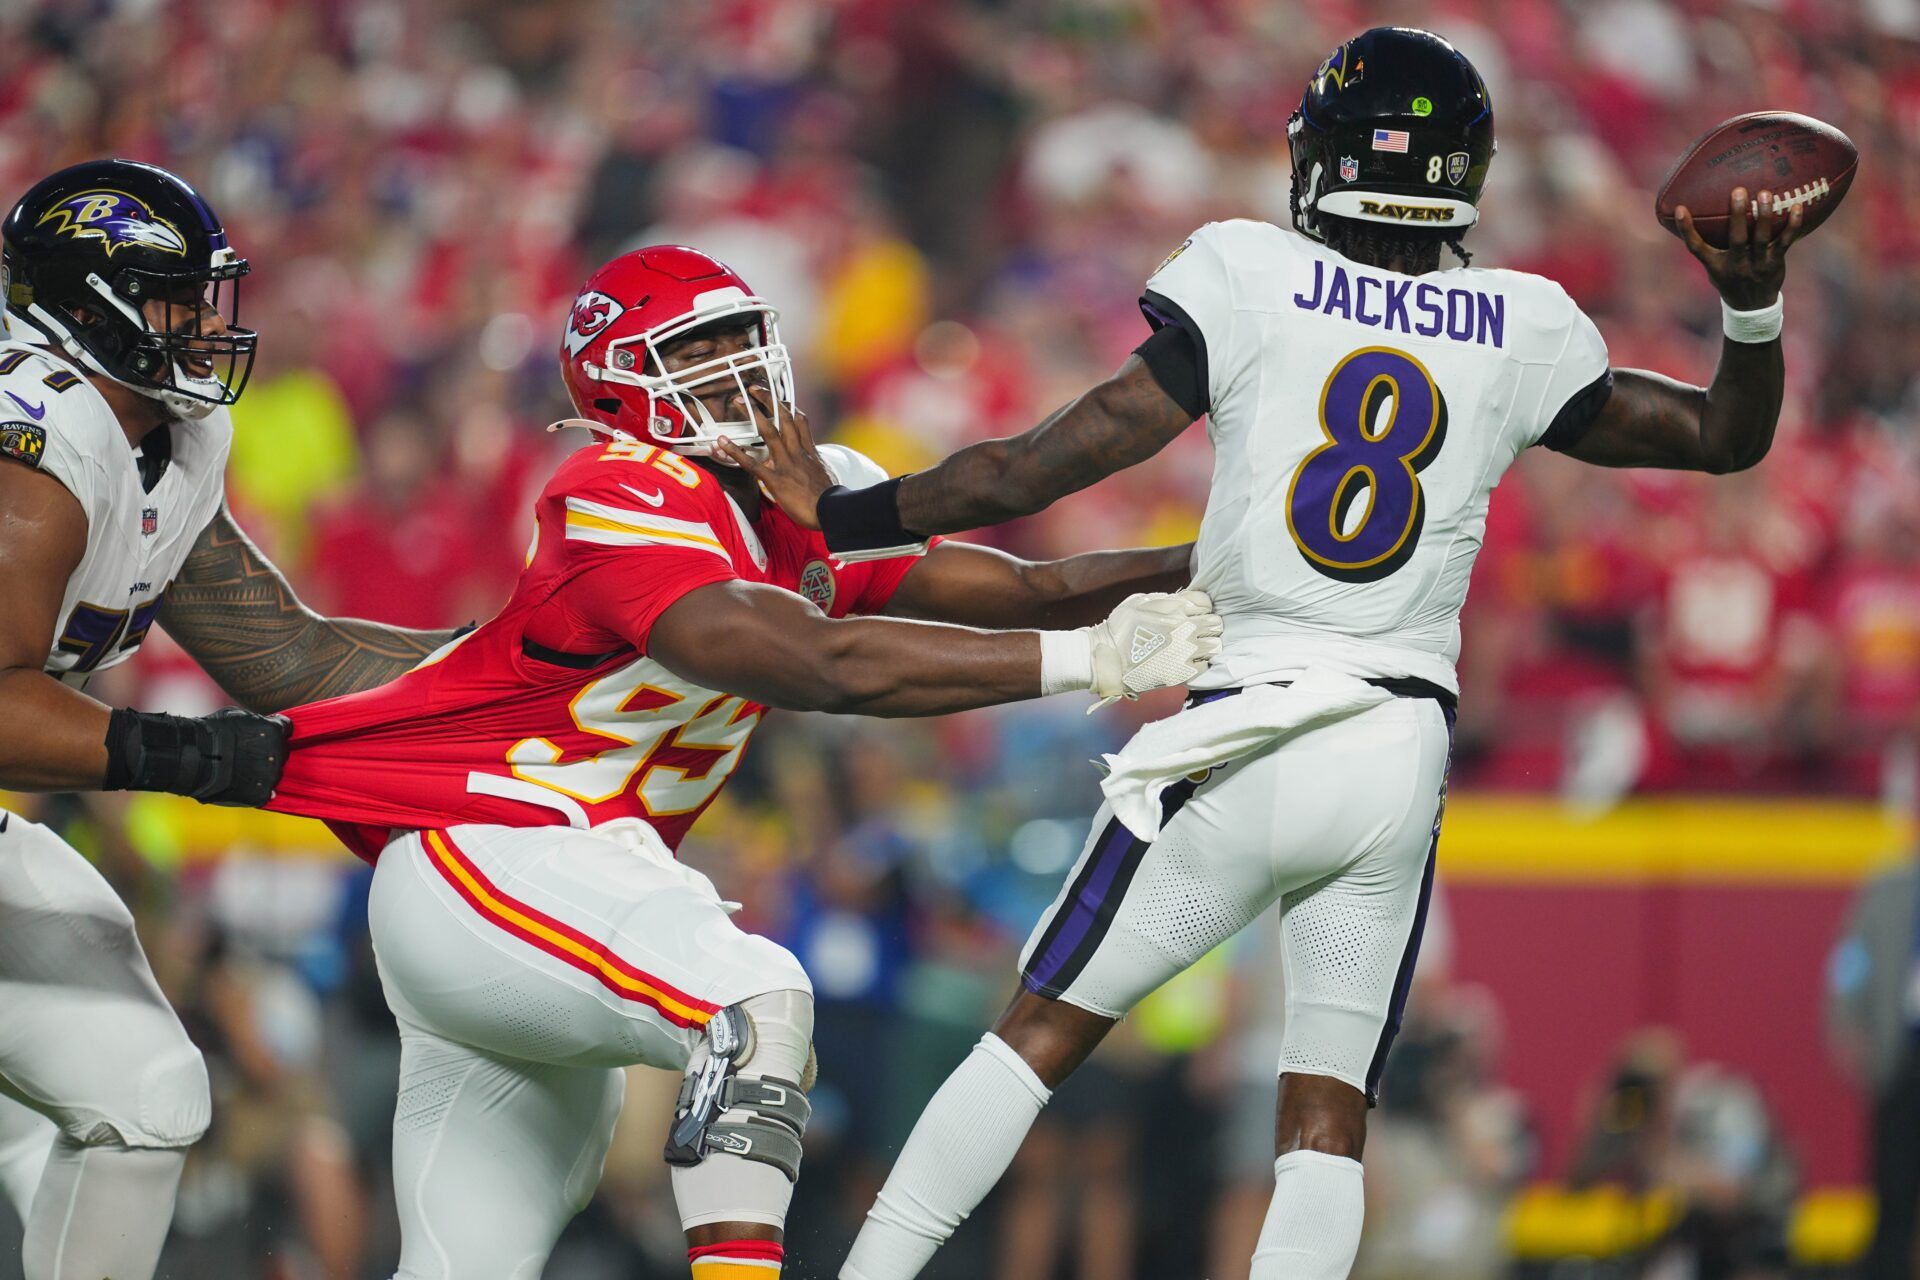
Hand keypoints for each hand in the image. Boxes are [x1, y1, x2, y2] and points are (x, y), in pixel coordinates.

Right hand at [192, 708, 289, 805]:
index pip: (286, 729)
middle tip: (249, 754)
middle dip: (270, 752)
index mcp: (273, 730)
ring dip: (263, 771)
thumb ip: (256, 722)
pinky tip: (242, 785)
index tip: (266, 735)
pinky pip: (266, 792)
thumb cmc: (210, 733)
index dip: (276, 731)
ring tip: (241, 771)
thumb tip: (266, 723)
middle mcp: (277, 753)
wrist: (194, 760)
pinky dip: (256, 790)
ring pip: (275, 773)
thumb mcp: (236, 715)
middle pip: (282, 752)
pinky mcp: (261, 793)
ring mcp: (270, 775)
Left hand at [714, 386, 832, 529]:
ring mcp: (785, 464)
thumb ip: (815, 464)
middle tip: (754, 389)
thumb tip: (813, 463)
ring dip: (752, 414)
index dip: (789, 406)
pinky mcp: (775, 479)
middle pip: (783, 417)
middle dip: (768, 400)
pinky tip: (722, 442)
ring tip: (738, 401)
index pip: (799, 420)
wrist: (832, 510)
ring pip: (768, 432)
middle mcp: (796, 452)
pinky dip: (735, 452)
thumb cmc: (830, 498)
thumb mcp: (825, 474)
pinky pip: (751, 463)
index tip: (779, 398)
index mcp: (809, 450)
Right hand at [1086, 589, 1222, 705]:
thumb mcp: (1139, 601)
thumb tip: (1183, 599)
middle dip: (1208, 626)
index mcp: (1175, 608)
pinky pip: (1206, 665)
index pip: (1206, 603)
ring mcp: (1186, 651)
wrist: (1108, 659)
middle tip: (1197, 632)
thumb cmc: (1120, 628)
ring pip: (1215, 645)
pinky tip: (1188, 662)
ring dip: (1207, 645)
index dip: (1200, 608)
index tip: (1193, 615)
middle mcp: (1185, 628)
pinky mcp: (1183, 672)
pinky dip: (1200, 663)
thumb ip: (1165, 599)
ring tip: (1194, 648)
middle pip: (1216, 623)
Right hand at [1672, 185, 1801, 310]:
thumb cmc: (1730, 280)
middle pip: (1736, 238)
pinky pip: (1785, 242)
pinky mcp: (1775, 263)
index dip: (1686, 229)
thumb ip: (1711, 248)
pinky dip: (1792, 224)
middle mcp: (1736, 265)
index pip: (1696, 247)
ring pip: (1762, 238)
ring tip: (1765, 194)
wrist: (1751, 308)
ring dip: (1764, 215)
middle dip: (1737, 214)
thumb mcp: (1714, 269)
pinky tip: (1797, 206)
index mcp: (1716, 266)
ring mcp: (1757, 265)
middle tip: (1738, 191)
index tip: (1680, 209)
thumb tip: (1702, 216)